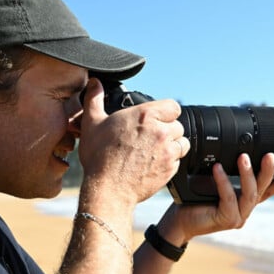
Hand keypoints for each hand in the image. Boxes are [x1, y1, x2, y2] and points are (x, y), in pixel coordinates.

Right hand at [77, 78, 188, 204]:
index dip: (165, 113)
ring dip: (172, 146)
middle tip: (150, 139)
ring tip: (154, 152)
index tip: (156, 120)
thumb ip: (94, 100)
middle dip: (167, 131)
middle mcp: (161, 131)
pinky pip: (178, 161)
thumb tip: (95, 84)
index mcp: (145, 115)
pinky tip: (152, 164)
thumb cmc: (100, 158)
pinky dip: (169, 163)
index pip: (173, 106)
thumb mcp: (92, 124)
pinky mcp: (170, 169)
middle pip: (178, 125)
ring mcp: (168, 151)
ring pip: (182, 143)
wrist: (108, 189)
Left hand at [160, 152, 273, 242]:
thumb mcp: (214, 183)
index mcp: (244, 201)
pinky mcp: (227, 219)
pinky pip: (229, 197)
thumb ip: (227, 172)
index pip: (267, 191)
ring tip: (243, 157)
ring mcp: (238, 217)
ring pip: (250, 193)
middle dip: (268, 171)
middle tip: (269, 155)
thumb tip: (234, 150)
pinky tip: (218, 169)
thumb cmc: (195, 201)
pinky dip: (223, 181)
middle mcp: (245, 210)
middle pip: (263, 189)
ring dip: (247, 173)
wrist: (180, 221)